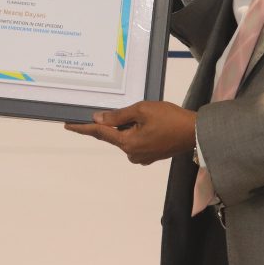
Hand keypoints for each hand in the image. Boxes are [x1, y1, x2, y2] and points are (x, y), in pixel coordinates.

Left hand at [65, 101, 196, 164]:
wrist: (195, 132)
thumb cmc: (169, 118)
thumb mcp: (141, 110)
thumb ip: (118, 115)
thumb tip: (98, 119)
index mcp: (128, 143)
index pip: (100, 133)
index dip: (83, 128)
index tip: (68, 124)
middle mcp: (131, 153)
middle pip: (113, 135)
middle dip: (110, 123)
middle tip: (109, 108)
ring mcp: (141, 156)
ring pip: (125, 138)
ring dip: (125, 126)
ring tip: (139, 113)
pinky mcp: (150, 155)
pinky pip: (135, 141)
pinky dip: (134, 131)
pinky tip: (143, 122)